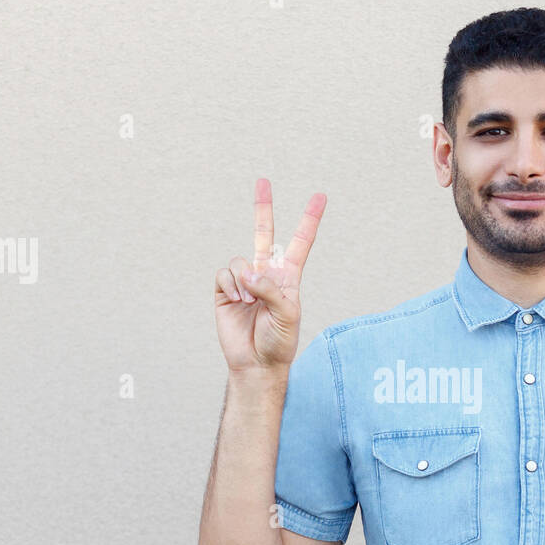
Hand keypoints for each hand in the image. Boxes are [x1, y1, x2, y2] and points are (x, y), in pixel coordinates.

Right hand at [214, 178, 325, 373]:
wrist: (256, 363)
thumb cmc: (279, 342)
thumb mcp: (287, 314)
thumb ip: (271, 289)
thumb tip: (248, 273)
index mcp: (288, 277)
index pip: (301, 242)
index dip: (309, 220)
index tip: (320, 197)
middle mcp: (266, 274)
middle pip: (265, 234)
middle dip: (263, 208)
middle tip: (263, 181)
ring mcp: (244, 281)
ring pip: (240, 261)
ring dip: (244, 281)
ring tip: (249, 302)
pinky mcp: (225, 291)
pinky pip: (224, 273)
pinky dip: (230, 285)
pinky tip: (236, 300)